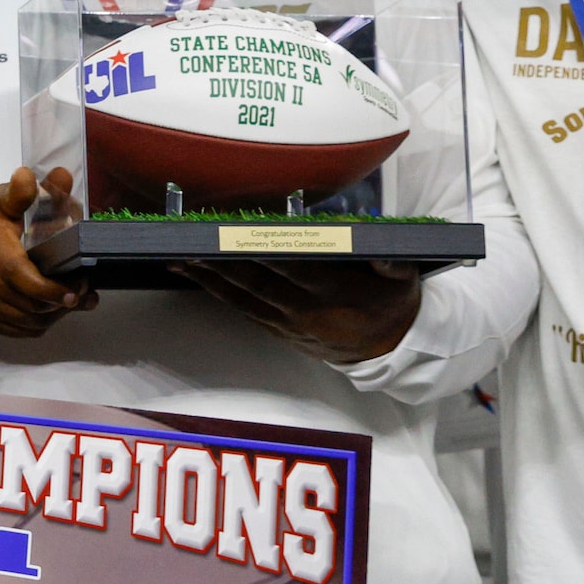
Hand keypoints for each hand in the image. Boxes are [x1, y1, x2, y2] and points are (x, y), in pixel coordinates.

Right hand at [0, 166, 94, 336]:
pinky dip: (38, 324)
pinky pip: (16, 331)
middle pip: (33, 306)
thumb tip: (60, 175)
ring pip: (28, 323)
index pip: (26, 280)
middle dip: (65, 302)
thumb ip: (25, 193)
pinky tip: (49, 311)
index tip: (79, 286)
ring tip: (74, 301)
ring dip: (55, 315)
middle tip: (85, 291)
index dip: (54, 290)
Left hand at [182, 258, 423, 364]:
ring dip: (210, 279)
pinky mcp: (283, 333)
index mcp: (333, 290)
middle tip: (188, 244)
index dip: (259, 249)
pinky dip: (222, 295)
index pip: (289, 265)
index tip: (232, 233)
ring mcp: (291, 323)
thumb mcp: (403, 277)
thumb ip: (388, 259)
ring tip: (180, 260)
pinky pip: (247, 312)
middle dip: (219, 262)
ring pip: (244, 298)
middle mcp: (305, 308)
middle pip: (255, 281)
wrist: (392, 350)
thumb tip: (373, 241)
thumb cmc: (394, 304)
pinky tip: (203, 281)